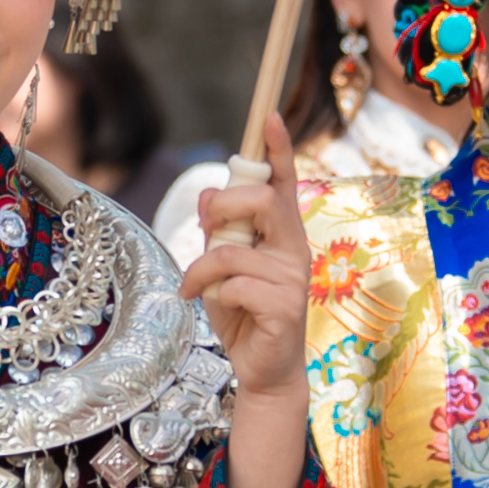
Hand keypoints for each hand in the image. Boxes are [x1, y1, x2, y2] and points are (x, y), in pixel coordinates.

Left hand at [177, 118, 311, 400]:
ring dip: (201, 270)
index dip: (278, 149)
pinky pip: (233, 285)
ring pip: (233, 251)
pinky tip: (208, 305)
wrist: (263, 371)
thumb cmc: (243, 315)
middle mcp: (294, 250)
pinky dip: (209, 293)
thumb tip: (210, 193)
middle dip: (223, 208)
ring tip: (193, 287)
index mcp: (282, 235)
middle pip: (262, 201)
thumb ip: (219, 233)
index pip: (284, 183)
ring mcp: (293, 278)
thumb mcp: (221, 269)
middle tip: (205, 230)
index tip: (270, 116)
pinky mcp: (284, 307)